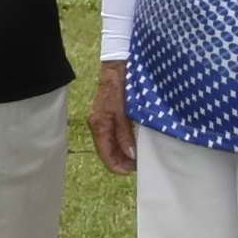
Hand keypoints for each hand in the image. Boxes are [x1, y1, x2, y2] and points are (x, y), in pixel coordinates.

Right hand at [89, 61, 135, 175]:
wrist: (117, 66)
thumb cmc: (120, 86)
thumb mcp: (124, 111)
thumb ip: (125, 133)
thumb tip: (130, 155)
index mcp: (99, 125)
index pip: (106, 155)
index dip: (118, 167)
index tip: (133, 171)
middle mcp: (98, 126)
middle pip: (108, 152)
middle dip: (122, 162)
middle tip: (139, 166)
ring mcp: (103, 121)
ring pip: (111, 145)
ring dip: (123, 154)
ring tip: (139, 158)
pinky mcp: (109, 116)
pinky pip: (114, 136)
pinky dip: (123, 143)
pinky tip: (134, 144)